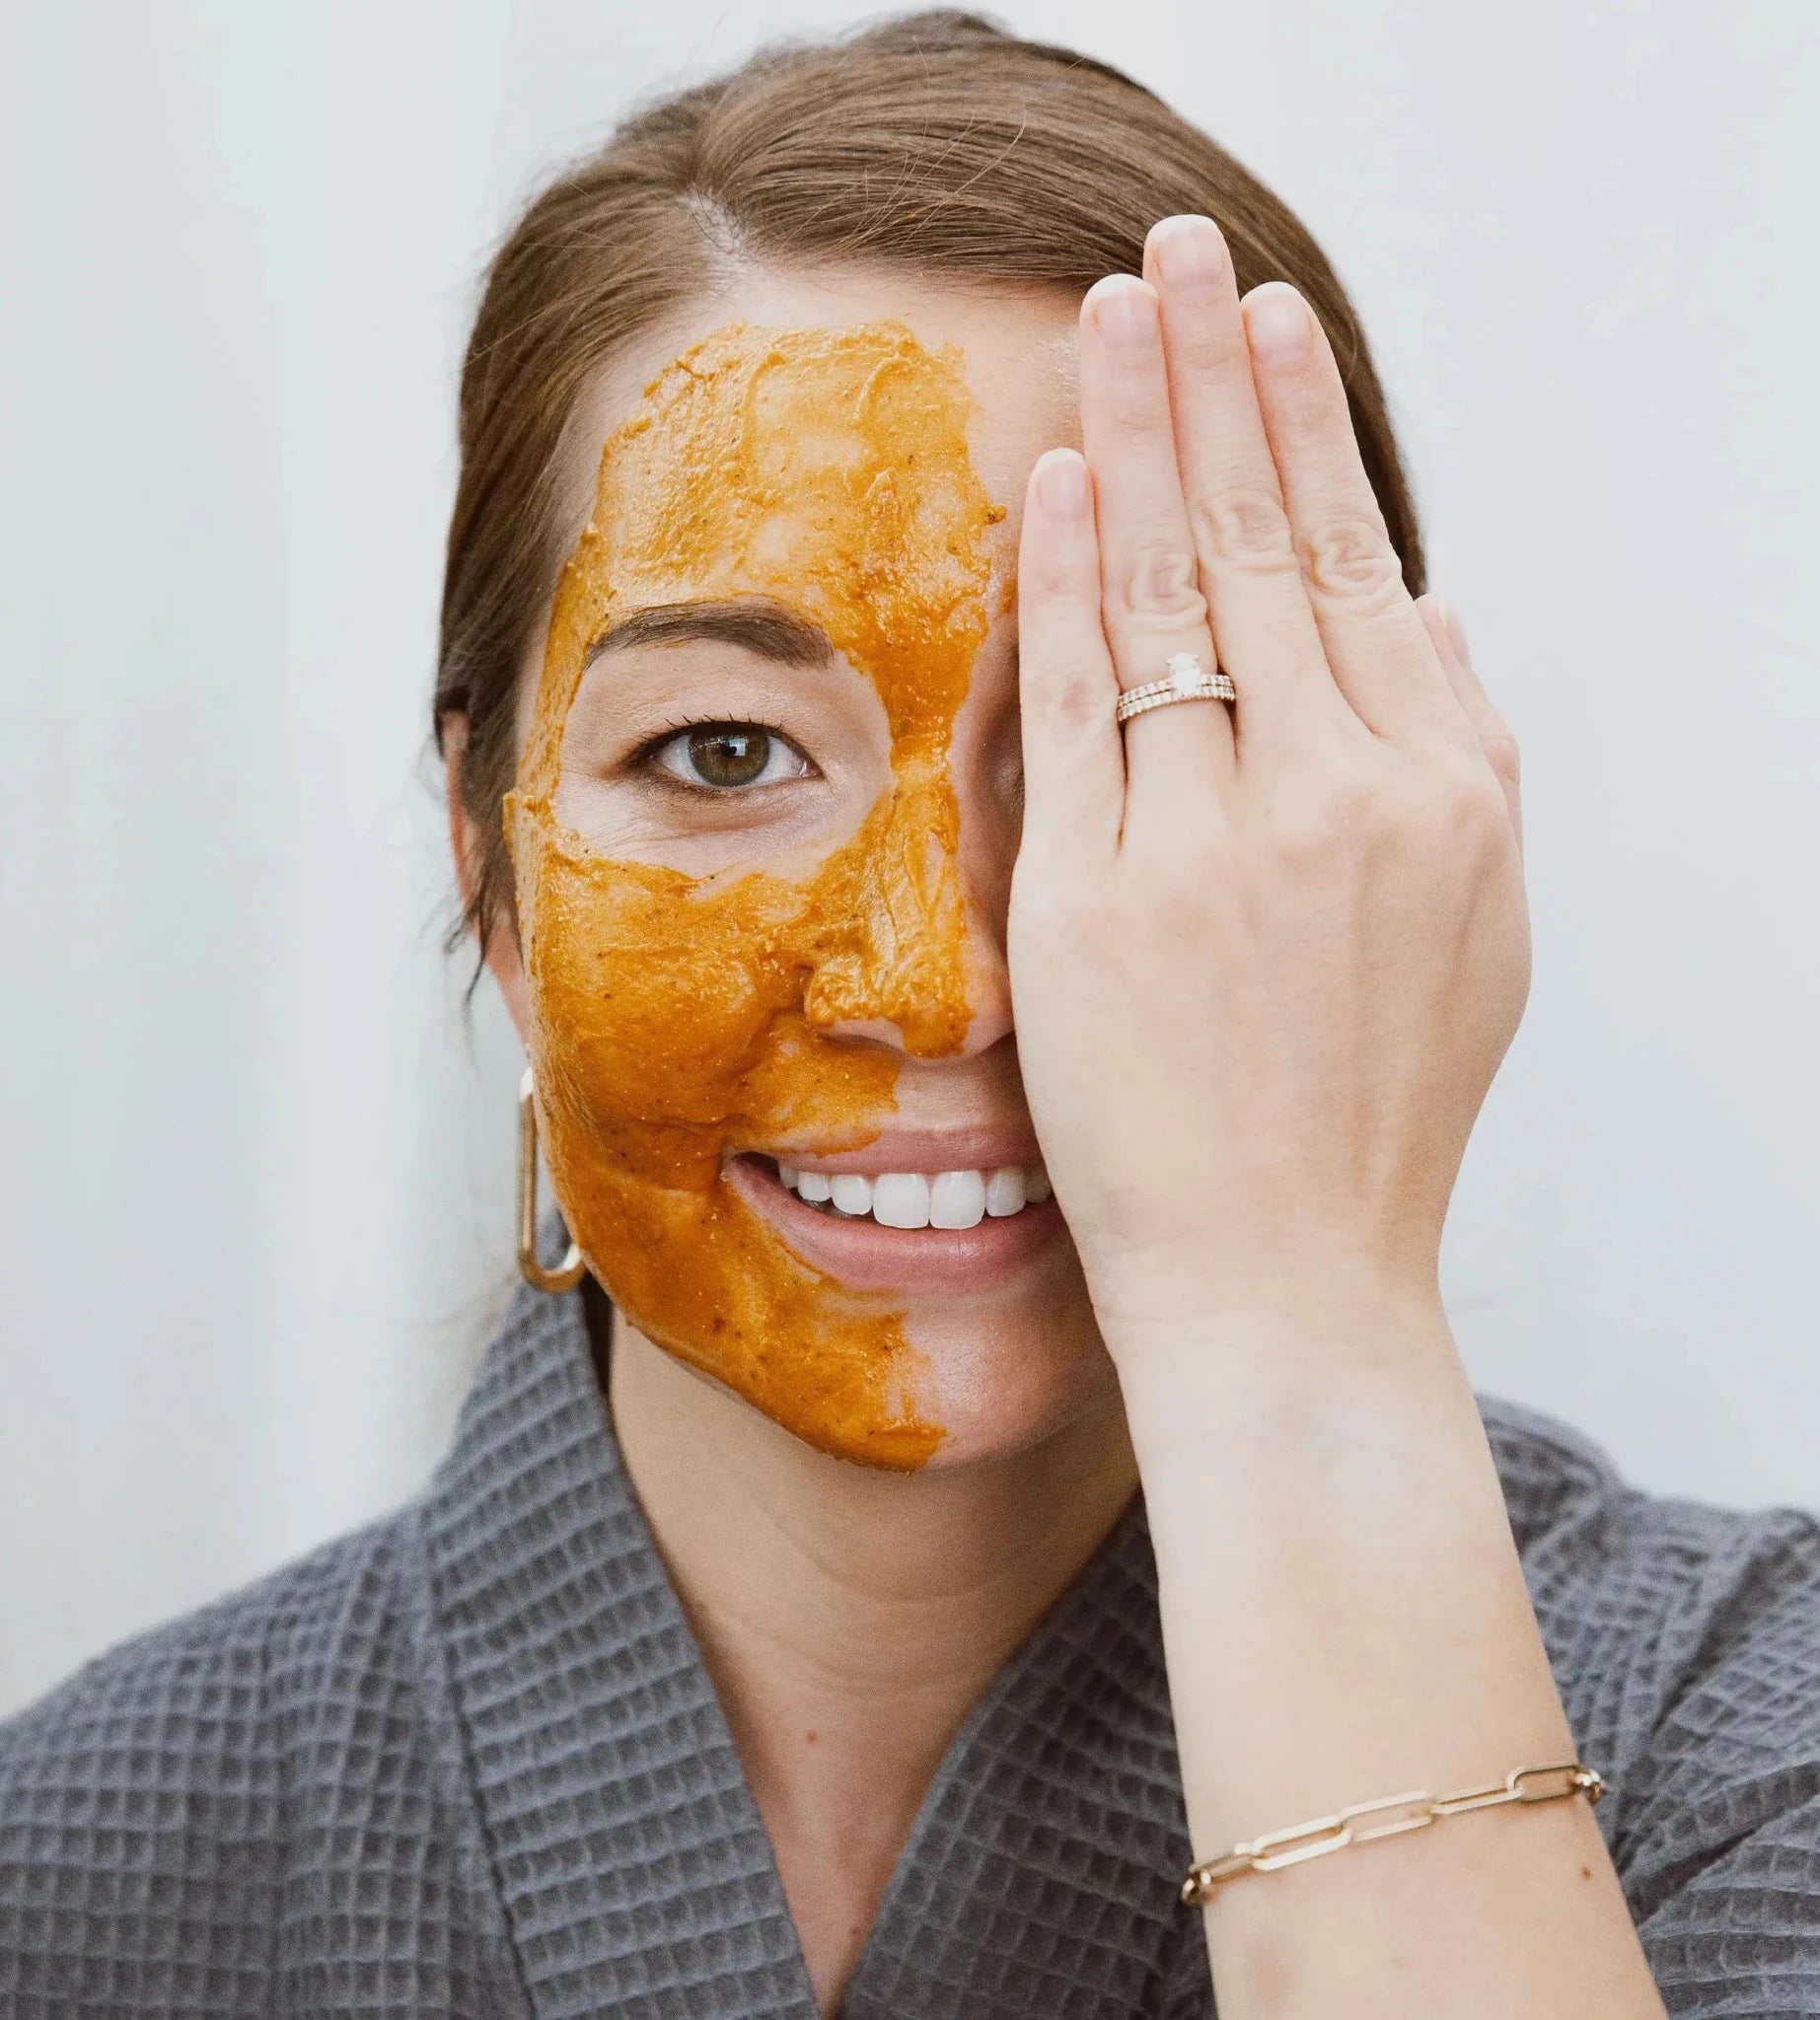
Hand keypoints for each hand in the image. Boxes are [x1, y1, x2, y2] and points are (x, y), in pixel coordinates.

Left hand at [1010, 213, 1528, 1361]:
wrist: (1290, 1283)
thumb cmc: (1370, 1116)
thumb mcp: (1475, 933)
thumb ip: (1455, 759)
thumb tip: (1419, 611)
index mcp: (1450, 793)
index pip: (1359, 574)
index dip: (1307, 440)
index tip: (1269, 335)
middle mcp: (1349, 797)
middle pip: (1270, 547)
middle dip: (1219, 382)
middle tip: (1181, 256)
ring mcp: (1224, 846)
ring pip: (1178, 598)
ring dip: (1143, 431)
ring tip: (1112, 310)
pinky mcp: (1109, 902)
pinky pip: (1088, 705)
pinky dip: (1072, 581)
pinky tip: (1062, 475)